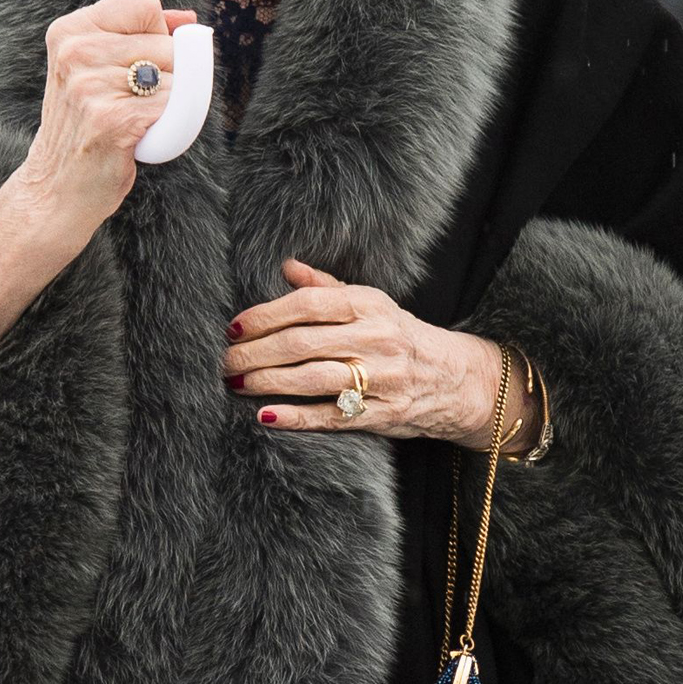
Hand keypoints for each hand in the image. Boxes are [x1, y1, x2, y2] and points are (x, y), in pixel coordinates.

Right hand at [0, 0, 193, 378]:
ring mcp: (91, 86)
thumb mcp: (93, 72)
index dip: (157, 33)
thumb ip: (137, 38)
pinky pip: (177, 107)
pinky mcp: (113, 120)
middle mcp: (75, 53)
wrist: (55, 192)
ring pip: (177, 75)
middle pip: (168, 41)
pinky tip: (139, 141)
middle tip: (132, 103)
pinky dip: (172, 127)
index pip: (143, 4)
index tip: (144, 59)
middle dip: (167, 73)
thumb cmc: (83, 130)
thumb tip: (187, 20)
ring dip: (169, 103)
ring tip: (134, 122)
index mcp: (67, 32)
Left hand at [223, 258, 532, 447]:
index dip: (266, 315)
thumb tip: (285, 266)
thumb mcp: (372, 303)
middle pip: (303, 343)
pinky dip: (297, 417)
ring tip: (236, 382)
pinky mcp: (383, 415)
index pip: (308, 305)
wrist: (457, 378)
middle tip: (225, 359)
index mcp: (369, 306)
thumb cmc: (402, 335)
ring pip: (314, 379)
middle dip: (256, 352)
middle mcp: (376, 339)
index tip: (235, 325)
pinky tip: (266, 416)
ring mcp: (381, 379)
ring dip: (268, 382)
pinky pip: (333, 416)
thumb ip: (326, 287)